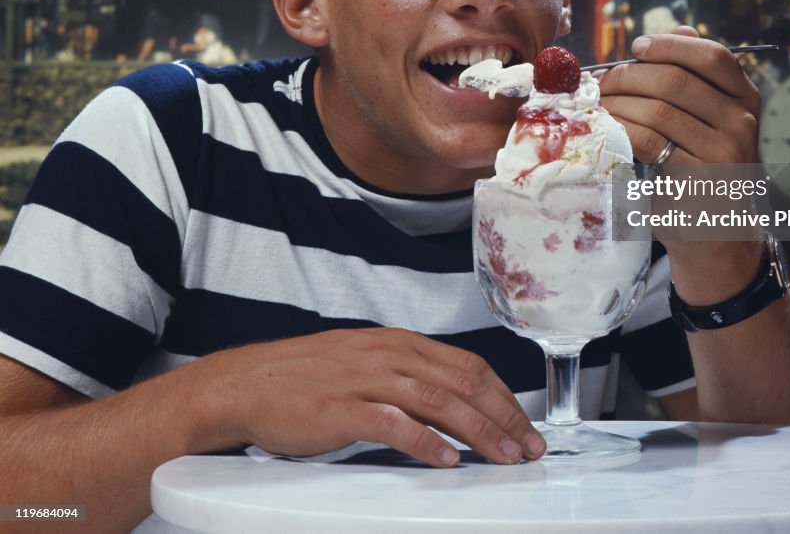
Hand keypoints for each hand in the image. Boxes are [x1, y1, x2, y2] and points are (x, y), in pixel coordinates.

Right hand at [200, 327, 544, 466]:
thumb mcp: (365, 361)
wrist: (248, 383)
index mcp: (399, 342)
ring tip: (504, 457)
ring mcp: (367, 379)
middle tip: (529, 446)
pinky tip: (448, 461)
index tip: (523, 422)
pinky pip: (396, 424)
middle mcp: (390, 354)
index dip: (502, 395)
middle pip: (463, 382)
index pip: (467, 365)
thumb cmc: (306, 377)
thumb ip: (406, 374)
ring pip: (439, 401)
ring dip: (478, 431)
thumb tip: (450, 400)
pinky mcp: (344, 408)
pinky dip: (427, 443)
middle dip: (503, 416)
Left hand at [597, 26, 760, 165]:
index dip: (670, 45)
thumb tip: (681, 29)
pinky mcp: (698, 178)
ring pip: (658, 110)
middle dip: (629, 75)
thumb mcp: (705, 117)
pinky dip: (621, 129)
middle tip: (602, 82)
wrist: (715, 228)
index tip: (636, 47)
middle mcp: (742, 121)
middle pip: (676, 80)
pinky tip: (609, 129)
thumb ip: (694, 75)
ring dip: (618, 103)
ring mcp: (724, 151)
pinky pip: (648, 141)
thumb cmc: (700, 163)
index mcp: (746, 97)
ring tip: (599, 105)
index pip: (712, 56)